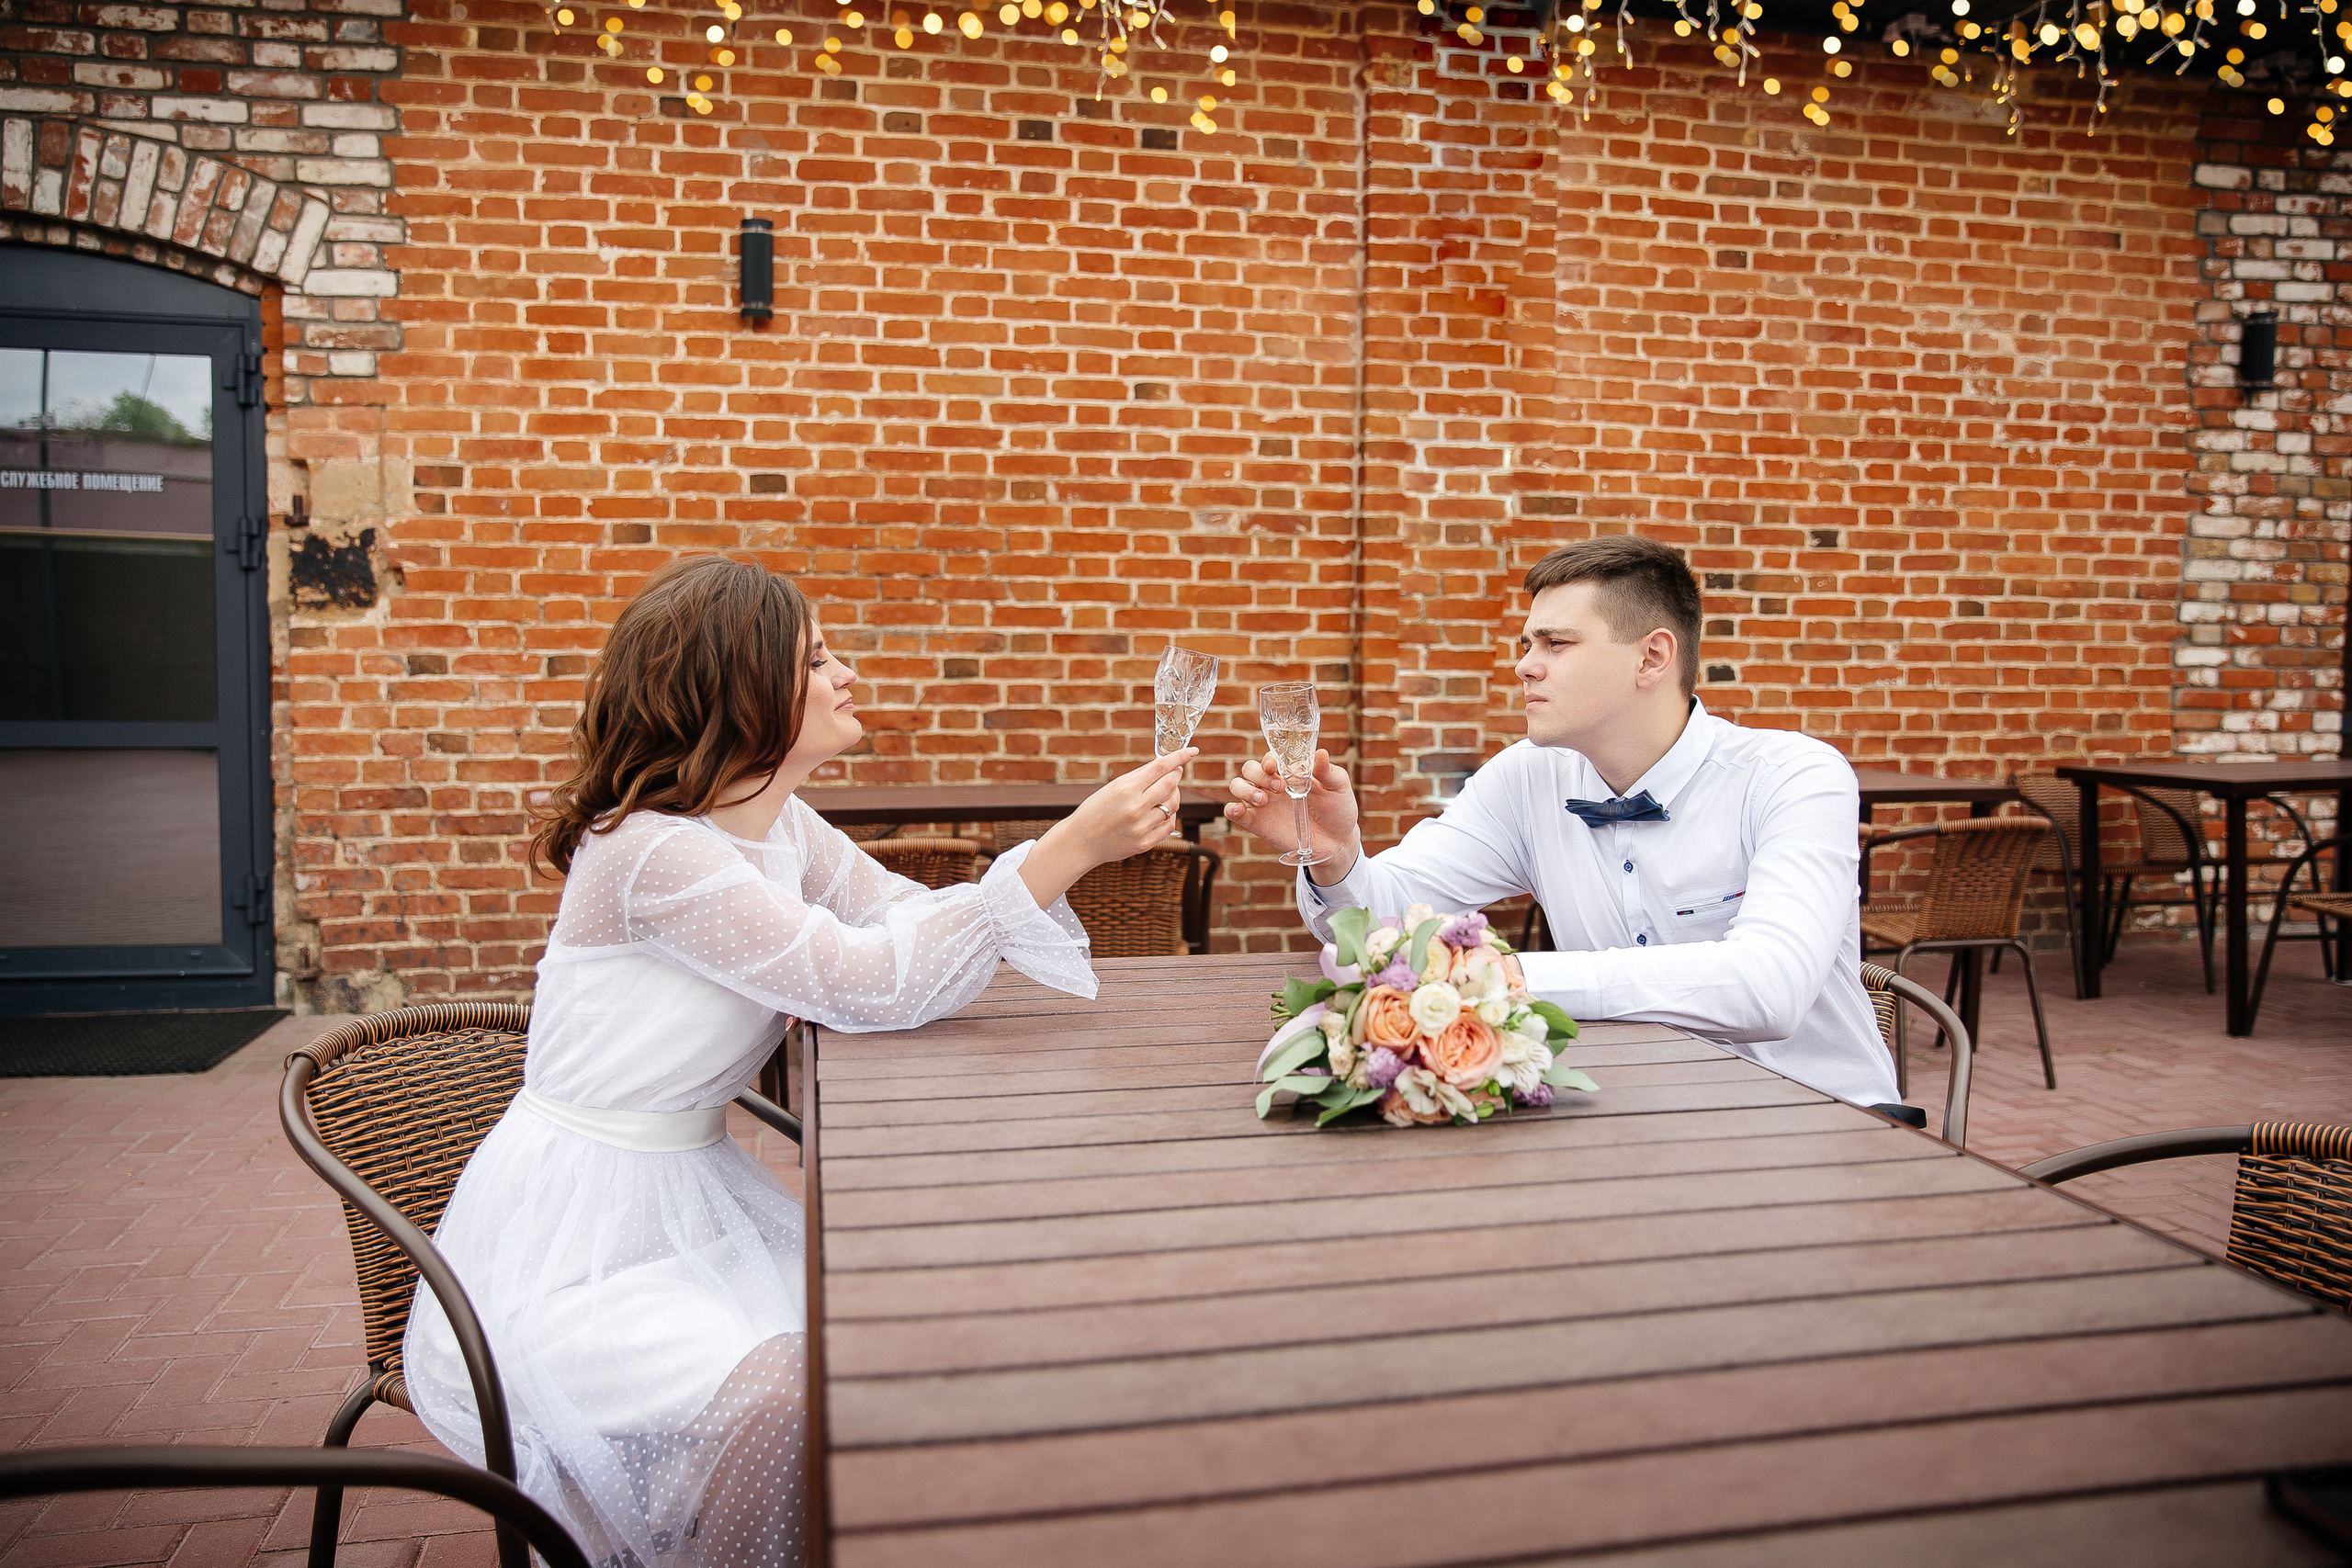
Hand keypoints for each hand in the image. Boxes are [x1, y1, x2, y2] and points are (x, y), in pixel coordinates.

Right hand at [1018, 749, 1194, 909]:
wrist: (1081, 842)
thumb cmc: (1095, 811)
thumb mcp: (1112, 787)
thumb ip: (1139, 777)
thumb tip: (1166, 765)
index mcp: (1125, 789)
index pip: (1160, 768)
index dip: (1179, 757)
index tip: (1192, 751)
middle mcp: (1135, 808)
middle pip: (1170, 784)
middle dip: (1175, 775)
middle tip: (1173, 773)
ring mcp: (1141, 827)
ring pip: (1173, 805)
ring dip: (1173, 795)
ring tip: (1162, 794)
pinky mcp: (1145, 843)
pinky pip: (1169, 824)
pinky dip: (1168, 815)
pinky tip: (1158, 812)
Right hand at [1225, 747, 1362, 882]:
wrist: (1337, 841)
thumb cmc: (1338, 809)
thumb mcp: (1338, 787)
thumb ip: (1328, 771)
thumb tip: (1320, 753)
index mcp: (1290, 772)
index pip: (1270, 758)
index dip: (1269, 759)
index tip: (1277, 766)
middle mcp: (1273, 785)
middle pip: (1250, 769)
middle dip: (1259, 774)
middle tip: (1279, 787)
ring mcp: (1264, 804)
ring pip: (1238, 786)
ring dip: (1244, 789)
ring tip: (1262, 800)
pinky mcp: (1258, 824)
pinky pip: (1235, 813)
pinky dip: (1231, 809)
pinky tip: (1240, 809)